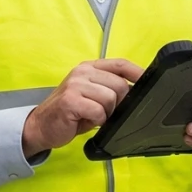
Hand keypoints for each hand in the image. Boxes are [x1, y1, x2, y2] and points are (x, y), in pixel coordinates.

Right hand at [21, 59, 142, 157]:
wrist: (40, 127)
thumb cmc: (70, 113)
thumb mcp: (92, 96)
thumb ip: (110, 89)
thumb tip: (137, 92)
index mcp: (90, 67)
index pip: (121, 64)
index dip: (139, 73)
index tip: (150, 83)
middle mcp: (82, 71)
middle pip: (121, 84)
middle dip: (119, 103)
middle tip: (106, 112)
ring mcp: (76, 84)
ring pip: (111, 98)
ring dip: (107, 113)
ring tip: (93, 116)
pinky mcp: (71, 100)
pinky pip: (99, 111)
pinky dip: (98, 120)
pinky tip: (87, 121)